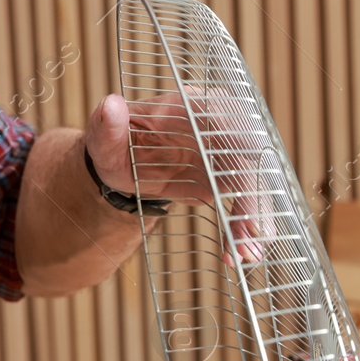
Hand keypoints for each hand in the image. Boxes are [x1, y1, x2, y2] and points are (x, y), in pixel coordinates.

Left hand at [83, 91, 266, 262]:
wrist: (122, 166)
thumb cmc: (113, 144)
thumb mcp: (104, 136)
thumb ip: (107, 124)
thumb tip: (111, 106)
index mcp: (189, 105)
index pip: (221, 112)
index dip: (237, 135)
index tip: (246, 159)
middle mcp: (216, 126)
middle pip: (248, 154)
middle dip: (253, 193)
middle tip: (251, 232)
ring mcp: (226, 155)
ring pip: (253, 183)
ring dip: (255, 219)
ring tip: (246, 253)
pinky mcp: (227, 181)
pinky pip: (243, 204)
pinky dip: (242, 229)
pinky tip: (235, 255)